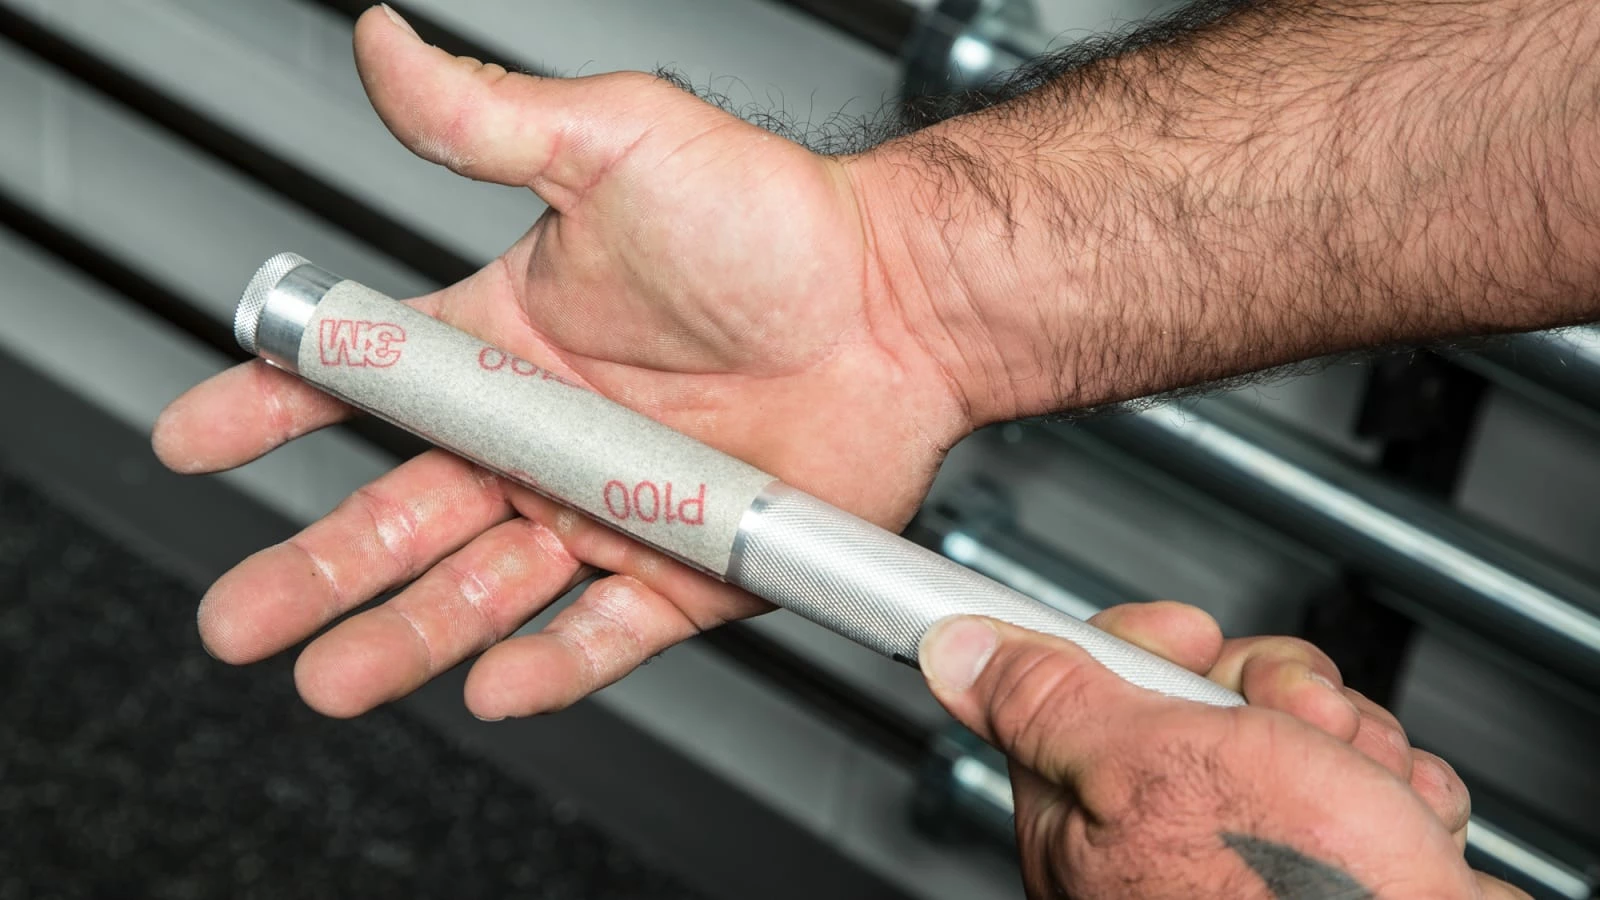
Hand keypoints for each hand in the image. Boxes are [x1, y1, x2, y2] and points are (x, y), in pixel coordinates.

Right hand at [151, 6, 969, 718]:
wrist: (904, 301)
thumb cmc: (777, 220)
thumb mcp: (616, 144)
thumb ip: (489, 119)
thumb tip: (386, 46)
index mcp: (511, 337)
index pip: (368, 380)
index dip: (273, 406)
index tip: (198, 436)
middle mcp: (549, 432)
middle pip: (403, 511)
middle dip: (312, 567)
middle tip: (241, 615)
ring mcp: (612, 506)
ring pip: (485, 588)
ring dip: (404, 634)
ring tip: (332, 675)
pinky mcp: (686, 567)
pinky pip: (605, 631)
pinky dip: (551, 665)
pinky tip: (492, 683)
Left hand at [923, 603, 1530, 898]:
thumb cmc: (1298, 899)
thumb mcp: (1151, 767)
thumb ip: (1050, 703)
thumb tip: (953, 650)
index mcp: (1085, 820)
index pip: (1081, 683)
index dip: (1144, 644)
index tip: (1188, 639)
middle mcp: (1161, 841)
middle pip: (1201, 693)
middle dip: (1269, 689)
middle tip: (1288, 724)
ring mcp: (1253, 850)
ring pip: (1294, 726)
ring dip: (1346, 739)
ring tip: (1360, 789)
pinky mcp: (1341, 862)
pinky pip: (1366, 777)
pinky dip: (1396, 789)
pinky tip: (1400, 825)